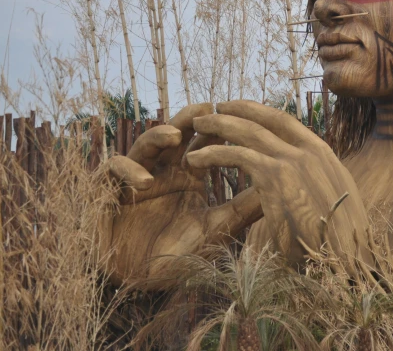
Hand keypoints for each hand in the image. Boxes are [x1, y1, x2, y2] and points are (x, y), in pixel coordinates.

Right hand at [102, 104, 263, 286]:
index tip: (237, 118)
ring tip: (175, 135)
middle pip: (175, 134)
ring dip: (158, 135)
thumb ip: (245, 207)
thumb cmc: (179, 255)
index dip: (218, 129)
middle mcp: (163, 171)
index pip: (205, 143)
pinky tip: (145, 182)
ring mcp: (136, 178)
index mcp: (189, 176)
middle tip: (206, 108)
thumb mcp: (218, 229)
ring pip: (145, 144)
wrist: (139, 284)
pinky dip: (129, 170)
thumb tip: (282, 186)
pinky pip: (114, 169)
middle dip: (189, 119)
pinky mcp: (109, 191)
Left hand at [186, 100, 369, 265]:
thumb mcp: (336, 207)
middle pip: (269, 119)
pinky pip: (238, 155)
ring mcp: (295, 161)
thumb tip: (306, 193)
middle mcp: (311, 152)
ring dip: (221, 124)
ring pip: (250, 132)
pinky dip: (214, 154)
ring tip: (198, 123)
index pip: (290, 124)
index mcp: (325, 157)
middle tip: (216, 107)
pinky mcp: (277, 176)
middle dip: (240, 110)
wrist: (348, 260)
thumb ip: (317, 191)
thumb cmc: (341, 245)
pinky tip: (195, 158)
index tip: (245, 110)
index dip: (264, 114)